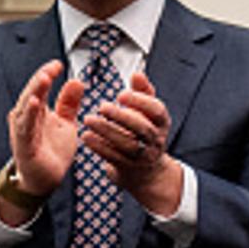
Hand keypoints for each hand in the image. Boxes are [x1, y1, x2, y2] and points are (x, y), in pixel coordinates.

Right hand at [4, 60, 84, 221]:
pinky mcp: (24, 146)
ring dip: (34, 92)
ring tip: (44, 78)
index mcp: (36, 111)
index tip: (58, 64)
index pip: (39, 88)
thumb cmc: (52, 150)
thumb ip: (69, 103)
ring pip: (26, 108)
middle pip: (31, 94)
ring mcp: (23, 132)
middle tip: (51, 68)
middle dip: (40, 79)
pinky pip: (25, 128)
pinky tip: (35, 103)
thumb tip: (76, 81)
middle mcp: (26, 119)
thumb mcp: (65, 123)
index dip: (47, 74)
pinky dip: (29, 115)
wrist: (44, 180)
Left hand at [83, 70, 183, 216]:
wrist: (147, 172)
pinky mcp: (128, 167)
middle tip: (102, 106)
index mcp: (161, 123)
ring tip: (89, 120)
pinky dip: (99, 146)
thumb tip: (137, 74)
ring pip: (126, 143)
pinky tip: (87, 137)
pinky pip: (113, 157)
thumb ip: (143, 93)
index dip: (140, 102)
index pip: (157, 111)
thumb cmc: (145, 136)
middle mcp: (155, 140)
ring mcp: (142, 155)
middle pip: (142, 128)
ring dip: (106, 131)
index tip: (121, 95)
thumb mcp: (150, 114)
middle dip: (122, 116)